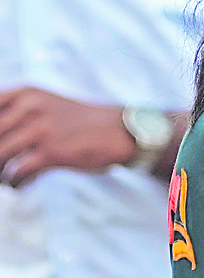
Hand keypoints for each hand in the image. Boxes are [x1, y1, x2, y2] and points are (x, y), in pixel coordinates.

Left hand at [0, 87, 139, 184]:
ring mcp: (40, 130)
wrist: (118, 131)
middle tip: (1, 163)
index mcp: (25, 93)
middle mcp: (30, 107)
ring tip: (3, 177)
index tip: (1, 142)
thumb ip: (17, 111)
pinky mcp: (51, 152)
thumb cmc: (80, 122)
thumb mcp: (45, 103)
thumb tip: (0, 136)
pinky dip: (13, 181)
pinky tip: (16, 183)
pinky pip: (17, 171)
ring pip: (0, 154)